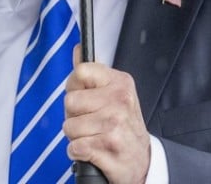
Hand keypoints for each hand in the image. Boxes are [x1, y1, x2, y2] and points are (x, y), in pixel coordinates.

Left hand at [63, 45, 150, 183]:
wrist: (141, 160)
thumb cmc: (122, 125)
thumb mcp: (114, 94)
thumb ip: (92, 73)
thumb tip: (78, 49)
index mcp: (120, 83)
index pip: (80, 72)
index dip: (75, 87)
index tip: (85, 97)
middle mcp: (120, 101)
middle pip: (70, 101)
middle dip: (74, 115)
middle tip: (91, 121)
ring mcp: (114, 125)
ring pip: (69, 126)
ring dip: (76, 136)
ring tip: (93, 136)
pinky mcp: (107, 148)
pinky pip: (74, 147)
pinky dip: (77, 153)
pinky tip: (92, 151)